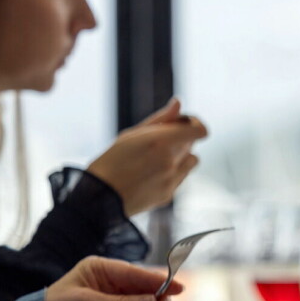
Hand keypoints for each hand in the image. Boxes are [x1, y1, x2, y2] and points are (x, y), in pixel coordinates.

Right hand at [86, 98, 208, 215]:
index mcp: (161, 141)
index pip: (199, 130)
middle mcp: (170, 161)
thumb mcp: (132, 134)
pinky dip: (172, 172)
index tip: (184, 123)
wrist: (100, 197)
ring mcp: (171, 180)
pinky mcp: (168, 195)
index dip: (195, 124)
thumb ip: (160, 119)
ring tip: (157, 158)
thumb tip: (178, 103)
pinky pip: (181, 178)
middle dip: (182, 138)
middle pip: (192, 143)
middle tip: (160, 140)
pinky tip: (151, 174)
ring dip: (182, 156)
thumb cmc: (112, 161)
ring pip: (192, 161)